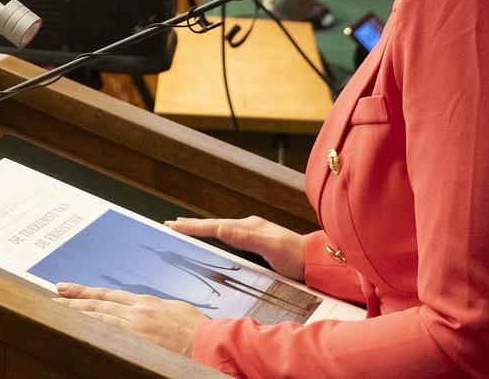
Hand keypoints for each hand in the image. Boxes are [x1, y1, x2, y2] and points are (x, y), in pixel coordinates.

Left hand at [54, 285, 205, 354]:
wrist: (211, 343)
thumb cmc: (199, 330)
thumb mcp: (175, 310)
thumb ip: (155, 309)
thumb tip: (145, 310)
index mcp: (146, 303)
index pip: (108, 295)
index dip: (85, 292)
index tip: (67, 288)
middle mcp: (137, 312)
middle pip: (98, 305)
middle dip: (73, 301)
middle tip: (53, 298)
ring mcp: (135, 328)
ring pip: (98, 318)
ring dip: (76, 314)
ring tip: (57, 311)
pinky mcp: (138, 343)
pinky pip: (108, 335)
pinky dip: (92, 330)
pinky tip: (77, 329)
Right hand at [167, 217, 305, 280]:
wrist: (317, 263)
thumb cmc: (296, 257)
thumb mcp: (270, 248)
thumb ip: (246, 238)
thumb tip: (220, 229)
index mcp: (248, 227)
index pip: (214, 226)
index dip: (192, 227)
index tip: (172, 226)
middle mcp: (249, 228)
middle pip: (215, 226)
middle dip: (193, 226)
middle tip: (171, 224)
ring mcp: (254, 235)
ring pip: (221, 232)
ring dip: (203, 231)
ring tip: (187, 230)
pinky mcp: (258, 245)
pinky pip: (229, 239)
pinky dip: (216, 238)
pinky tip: (215, 240)